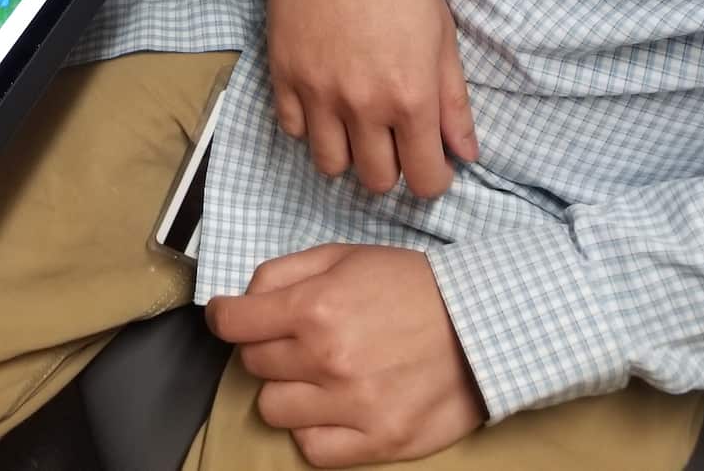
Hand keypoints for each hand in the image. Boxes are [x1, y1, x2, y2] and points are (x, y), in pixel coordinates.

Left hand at [208, 244, 486, 465]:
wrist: (479, 324)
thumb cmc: (409, 285)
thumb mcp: (344, 255)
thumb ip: (285, 272)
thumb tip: (244, 298)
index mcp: (315, 306)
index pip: (233, 322)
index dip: (225, 317)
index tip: (229, 318)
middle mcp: (327, 358)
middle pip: (254, 363)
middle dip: (266, 348)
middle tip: (296, 340)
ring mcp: (352, 405)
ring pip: (274, 409)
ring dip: (287, 391)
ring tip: (317, 375)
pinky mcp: (378, 442)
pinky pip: (312, 449)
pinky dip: (314, 430)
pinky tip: (333, 408)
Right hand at [269, 0, 476, 196]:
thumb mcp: (442, 33)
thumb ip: (454, 100)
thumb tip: (466, 152)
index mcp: (411, 96)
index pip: (425, 178)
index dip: (435, 178)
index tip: (432, 162)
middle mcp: (363, 105)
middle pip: (377, 181)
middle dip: (393, 170)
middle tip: (395, 142)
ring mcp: (318, 92)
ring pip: (330, 166)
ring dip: (348, 156)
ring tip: (357, 129)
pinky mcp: (284, 74)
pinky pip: (292, 130)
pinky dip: (309, 127)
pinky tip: (324, 103)